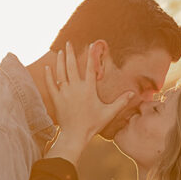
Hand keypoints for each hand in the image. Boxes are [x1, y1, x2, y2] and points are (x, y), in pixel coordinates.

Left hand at [45, 43, 133, 161]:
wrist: (75, 135)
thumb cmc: (92, 124)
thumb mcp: (109, 113)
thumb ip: (121, 102)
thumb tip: (133, 93)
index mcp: (89, 90)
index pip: (90, 68)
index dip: (91, 56)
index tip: (91, 45)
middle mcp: (76, 88)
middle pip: (71, 66)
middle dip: (70, 53)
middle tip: (68, 43)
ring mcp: (64, 93)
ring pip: (60, 73)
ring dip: (59, 61)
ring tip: (60, 52)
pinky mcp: (56, 99)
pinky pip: (50, 84)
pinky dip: (48, 75)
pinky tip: (47, 68)